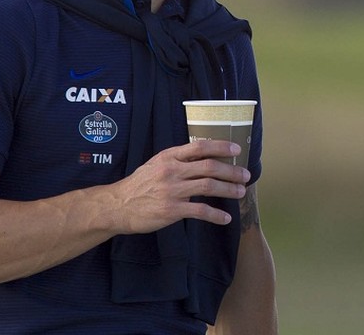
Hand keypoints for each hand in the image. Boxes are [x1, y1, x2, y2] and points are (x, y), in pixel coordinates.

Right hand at [111, 139, 249, 232]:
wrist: (118, 205)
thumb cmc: (139, 184)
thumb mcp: (156, 164)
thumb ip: (178, 159)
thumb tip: (203, 156)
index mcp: (169, 156)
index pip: (200, 147)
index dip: (221, 147)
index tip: (236, 151)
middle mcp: (172, 170)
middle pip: (209, 167)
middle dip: (231, 171)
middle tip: (245, 175)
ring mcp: (172, 190)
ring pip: (208, 186)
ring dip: (228, 189)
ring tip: (240, 192)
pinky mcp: (171, 210)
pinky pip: (200, 211)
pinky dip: (216, 215)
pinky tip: (226, 218)